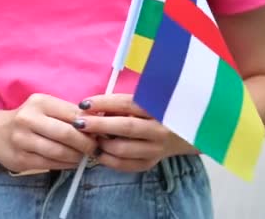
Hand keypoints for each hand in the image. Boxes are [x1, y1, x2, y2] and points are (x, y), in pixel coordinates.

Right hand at [0, 94, 96, 172]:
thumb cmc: (28, 119)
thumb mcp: (45, 108)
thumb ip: (68, 113)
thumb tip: (99, 121)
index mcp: (39, 102)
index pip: (72, 114)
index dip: (90, 125)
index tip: (100, 132)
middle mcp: (28, 119)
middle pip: (67, 134)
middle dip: (86, 143)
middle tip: (95, 148)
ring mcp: (22, 140)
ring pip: (59, 152)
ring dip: (77, 156)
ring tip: (84, 155)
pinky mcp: (20, 160)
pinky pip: (50, 164)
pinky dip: (66, 165)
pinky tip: (71, 162)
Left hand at [75, 94, 198, 171]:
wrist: (186, 132)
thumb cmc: (158, 110)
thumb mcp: (146, 99)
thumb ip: (122, 102)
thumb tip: (92, 107)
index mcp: (158, 107)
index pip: (127, 104)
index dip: (104, 103)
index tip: (84, 104)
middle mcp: (159, 129)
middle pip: (126, 127)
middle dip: (99, 125)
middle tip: (79, 123)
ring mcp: (156, 148)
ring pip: (124, 149)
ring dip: (101, 144)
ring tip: (88, 138)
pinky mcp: (150, 163)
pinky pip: (125, 165)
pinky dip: (107, 160)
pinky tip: (98, 152)